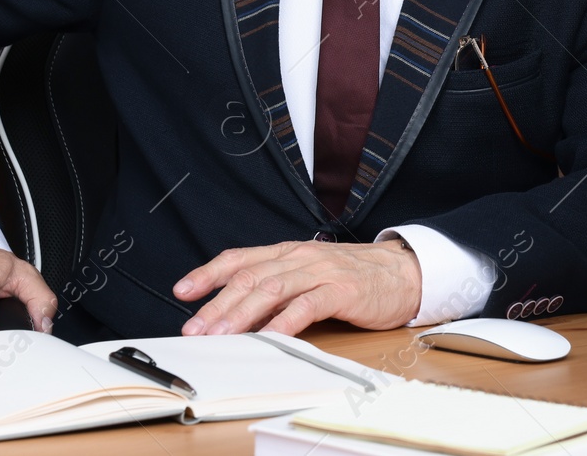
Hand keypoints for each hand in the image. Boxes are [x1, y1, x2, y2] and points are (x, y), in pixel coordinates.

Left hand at [174, 239, 420, 336]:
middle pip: (250, 277)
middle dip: (217, 303)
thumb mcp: (311, 276)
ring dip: (242, 314)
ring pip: (272, 289)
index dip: (209, 273)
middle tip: (194, 327)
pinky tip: (269, 336)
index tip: (183, 290)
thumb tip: (242, 316)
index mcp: (289, 252)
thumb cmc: (354, 278)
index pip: (241, 258)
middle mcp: (301, 256)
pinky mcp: (342, 289)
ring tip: (221, 335)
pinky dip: (285, 321)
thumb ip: (279, 291)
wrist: (404, 273)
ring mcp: (321, 271)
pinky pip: (307, 305)